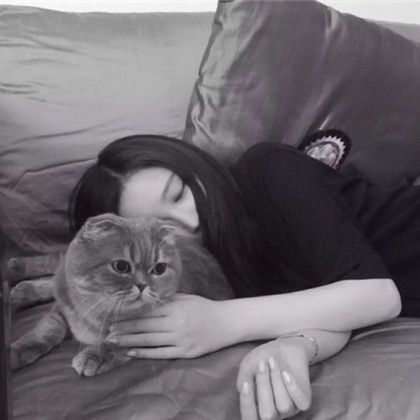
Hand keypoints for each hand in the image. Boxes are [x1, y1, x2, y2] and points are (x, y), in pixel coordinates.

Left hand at [105, 293, 232, 358]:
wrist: (227, 323)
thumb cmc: (204, 307)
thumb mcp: (187, 298)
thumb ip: (168, 299)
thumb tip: (145, 298)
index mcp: (176, 307)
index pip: (147, 311)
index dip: (130, 315)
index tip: (115, 316)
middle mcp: (177, 323)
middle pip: (145, 326)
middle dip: (124, 329)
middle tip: (107, 332)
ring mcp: (181, 339)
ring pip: (150, 341)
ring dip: (129, 342)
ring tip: (114, 342)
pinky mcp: (185, 352)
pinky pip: (161, 353)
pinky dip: (144, 353)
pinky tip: (131, 352)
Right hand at [237, 338, 311, 419]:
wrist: (284, 346)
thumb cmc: (264, 358)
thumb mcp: (249, 364)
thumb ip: (244, 376)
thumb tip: (242, 388)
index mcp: (257, 406)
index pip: (249, 416)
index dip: (247, 403)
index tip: (245, 384)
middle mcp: (274, 411)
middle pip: (267, 414)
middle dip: (263, 387)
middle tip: (261, 364)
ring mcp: (290, 408)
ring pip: (284, 405)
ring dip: (277, 381)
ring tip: (272, 361)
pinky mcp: (304, 400)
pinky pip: (301, 402)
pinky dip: (293, 388)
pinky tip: (285, 373)